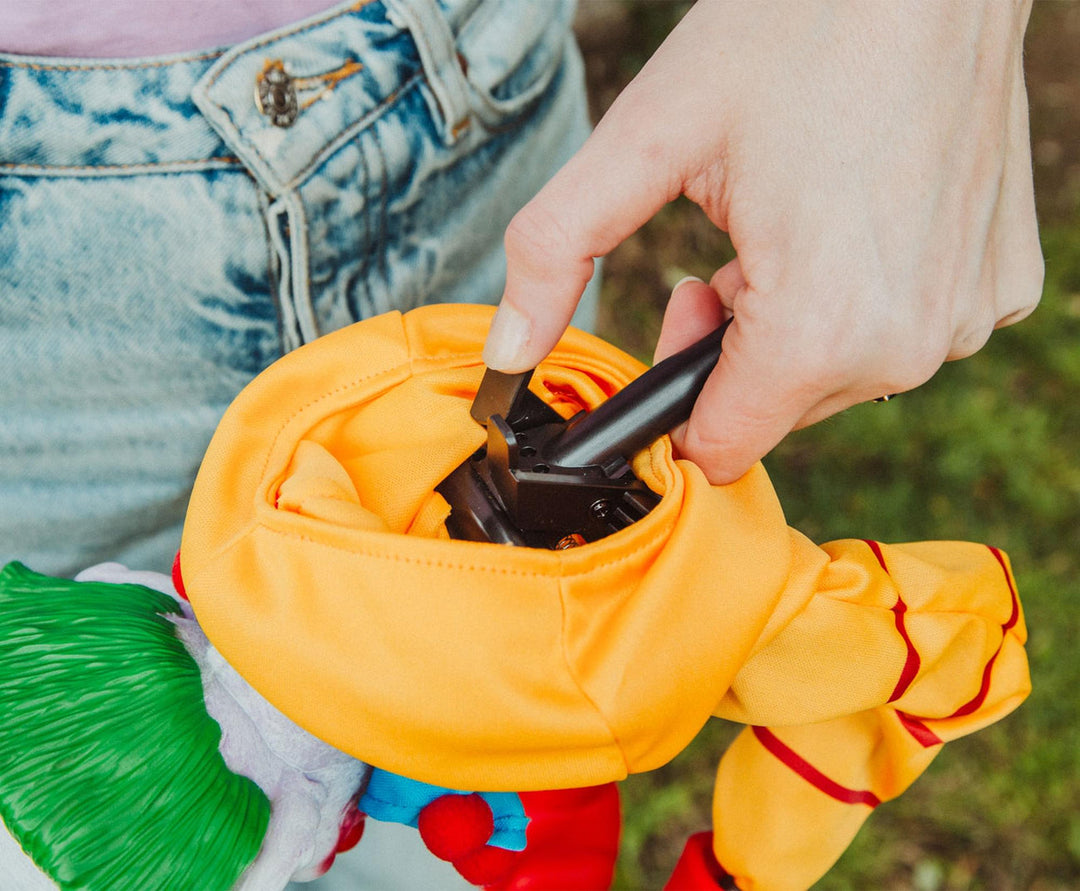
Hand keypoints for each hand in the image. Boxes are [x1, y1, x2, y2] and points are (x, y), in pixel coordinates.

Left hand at [482, 0, 1042, 483]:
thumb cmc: (798, 31)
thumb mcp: (647, 139)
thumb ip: (555, 253)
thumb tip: (506, 353)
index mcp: (818, 333)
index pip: (718, 449)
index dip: (675, 399)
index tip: (678, 312)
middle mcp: (908, 346)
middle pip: (776, 412)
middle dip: (732, 350)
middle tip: (723, 256)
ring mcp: (967, 318)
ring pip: (840, 376)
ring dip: (797, 324)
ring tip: (790, 226)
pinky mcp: (1003, 288)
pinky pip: (907, 333)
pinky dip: (867, 299)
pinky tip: (855, 221)